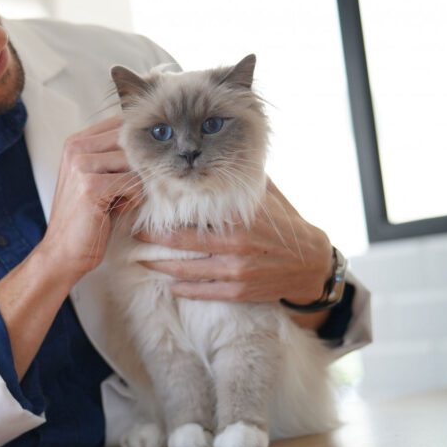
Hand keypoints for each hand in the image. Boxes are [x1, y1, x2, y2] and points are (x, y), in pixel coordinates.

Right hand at [36, 116, 142, 280]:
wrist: (63, 251)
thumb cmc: (87, 216)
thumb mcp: (98, 179)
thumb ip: (115, 157)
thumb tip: (156, 140)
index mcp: (76, 142)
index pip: (120, 124)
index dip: (138, 142)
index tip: (142, 162)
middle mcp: (76, 148)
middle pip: (130, 140)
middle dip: (140, 165)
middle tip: (132, 188)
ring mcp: (81, 165)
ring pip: (134, 161)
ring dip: (137, 183)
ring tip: (122, 200)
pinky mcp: (90, 185)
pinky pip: (133, 182)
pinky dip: (134, 198)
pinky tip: (118, 208)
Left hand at [137, 180, 331, 303]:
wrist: (311, 264)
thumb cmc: (285, 224)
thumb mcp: (267, 197)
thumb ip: (242, 180)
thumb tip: (219, 155)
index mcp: (239, 218)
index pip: (195, 214)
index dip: (168, 212)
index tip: (147, 207)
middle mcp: (236, 245)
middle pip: (184, 241)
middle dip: (156, 238)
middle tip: (134, 233)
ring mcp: (237, 271)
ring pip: (189, 270)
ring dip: (162, 265)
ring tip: (142, 258)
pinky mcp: (240, 291)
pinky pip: (205, 291)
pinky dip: (184, 288)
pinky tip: (170, 284)